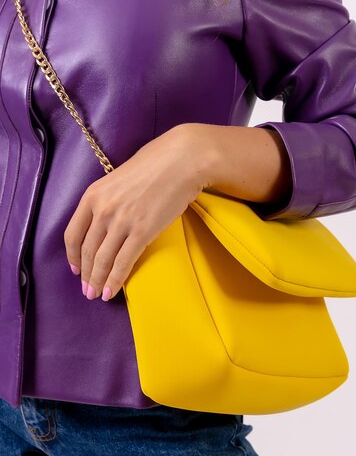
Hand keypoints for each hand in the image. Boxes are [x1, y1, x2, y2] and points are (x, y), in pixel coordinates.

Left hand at [64, 123, 214, 300]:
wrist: (182, 160)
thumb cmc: (155, 164)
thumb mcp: (118, 178)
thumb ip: (107, 199)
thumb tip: (106, 220)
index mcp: (92, 196)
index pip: (72, 234)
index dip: (73, 257)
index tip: (76, 270)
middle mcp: (102, 210)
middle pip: (87, 251)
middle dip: (86, 275)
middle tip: (87, 291)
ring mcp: (122, 222)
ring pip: (103, 260)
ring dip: (98, 281)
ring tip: (97, 295)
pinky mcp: (142, 231)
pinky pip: (124, 262)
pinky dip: (116, 280)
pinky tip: (111, 292)